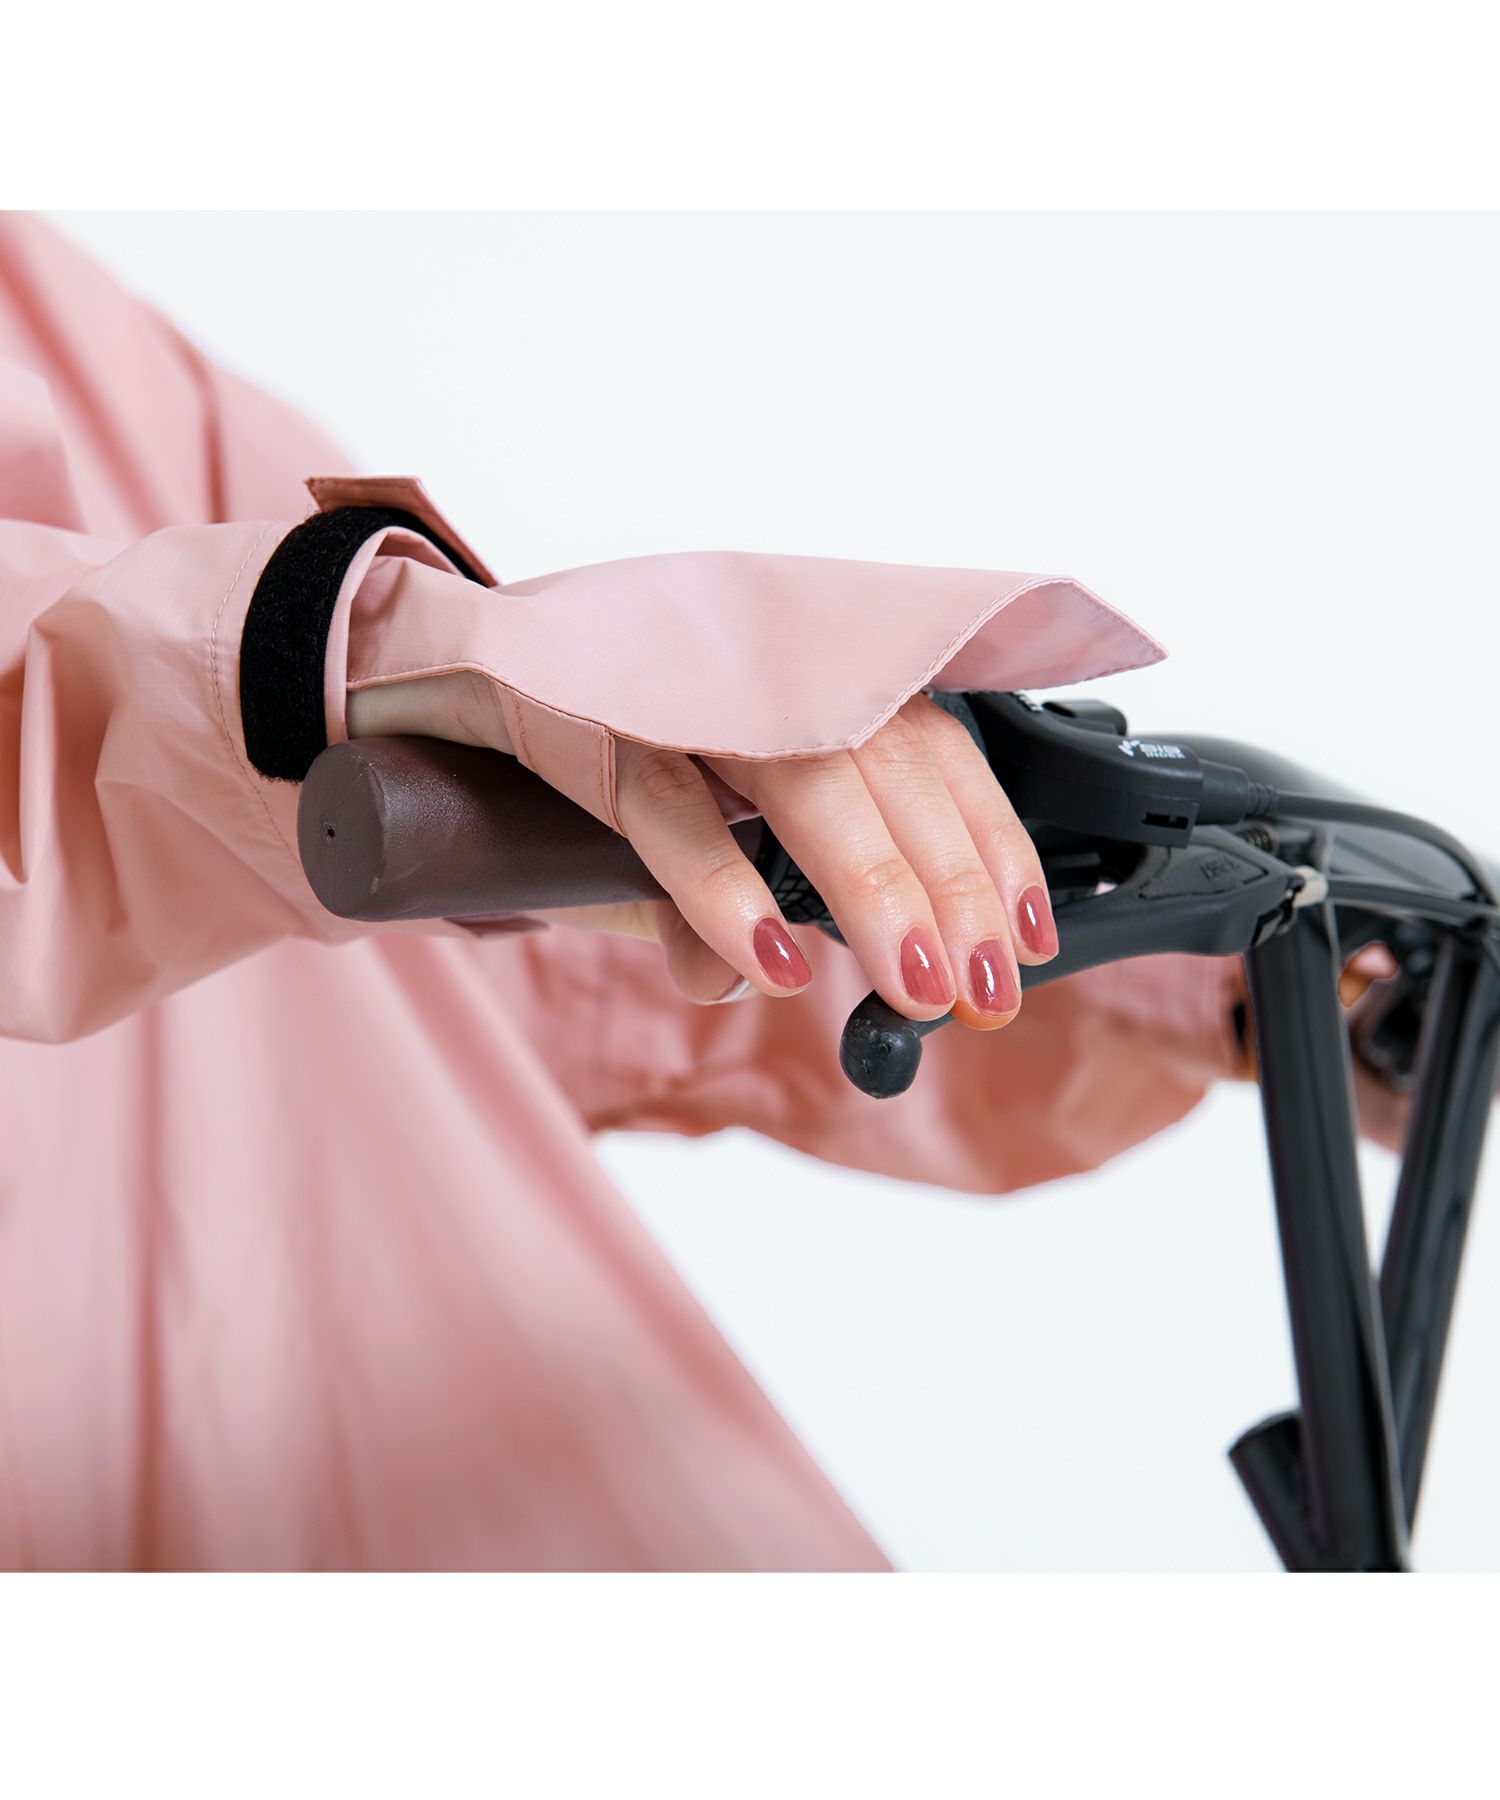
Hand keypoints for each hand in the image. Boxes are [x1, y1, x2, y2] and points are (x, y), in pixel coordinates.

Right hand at [346, 672, 1058, 1024]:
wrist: (403, 673)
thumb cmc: (556, 746)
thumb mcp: (664, 826)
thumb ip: (710, 893)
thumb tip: (742, 976)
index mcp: (785, 664)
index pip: (927, 738)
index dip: (987, 835)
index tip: (1026, 932)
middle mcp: (742, 651)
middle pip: (889, 757)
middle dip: (950, 880)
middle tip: (978, 988)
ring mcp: (663, 673)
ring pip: (805, 772)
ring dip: (872, 883)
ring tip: (913, 982)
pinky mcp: (574, 704)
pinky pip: (665, 802)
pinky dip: (722, 887)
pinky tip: (764, 964)